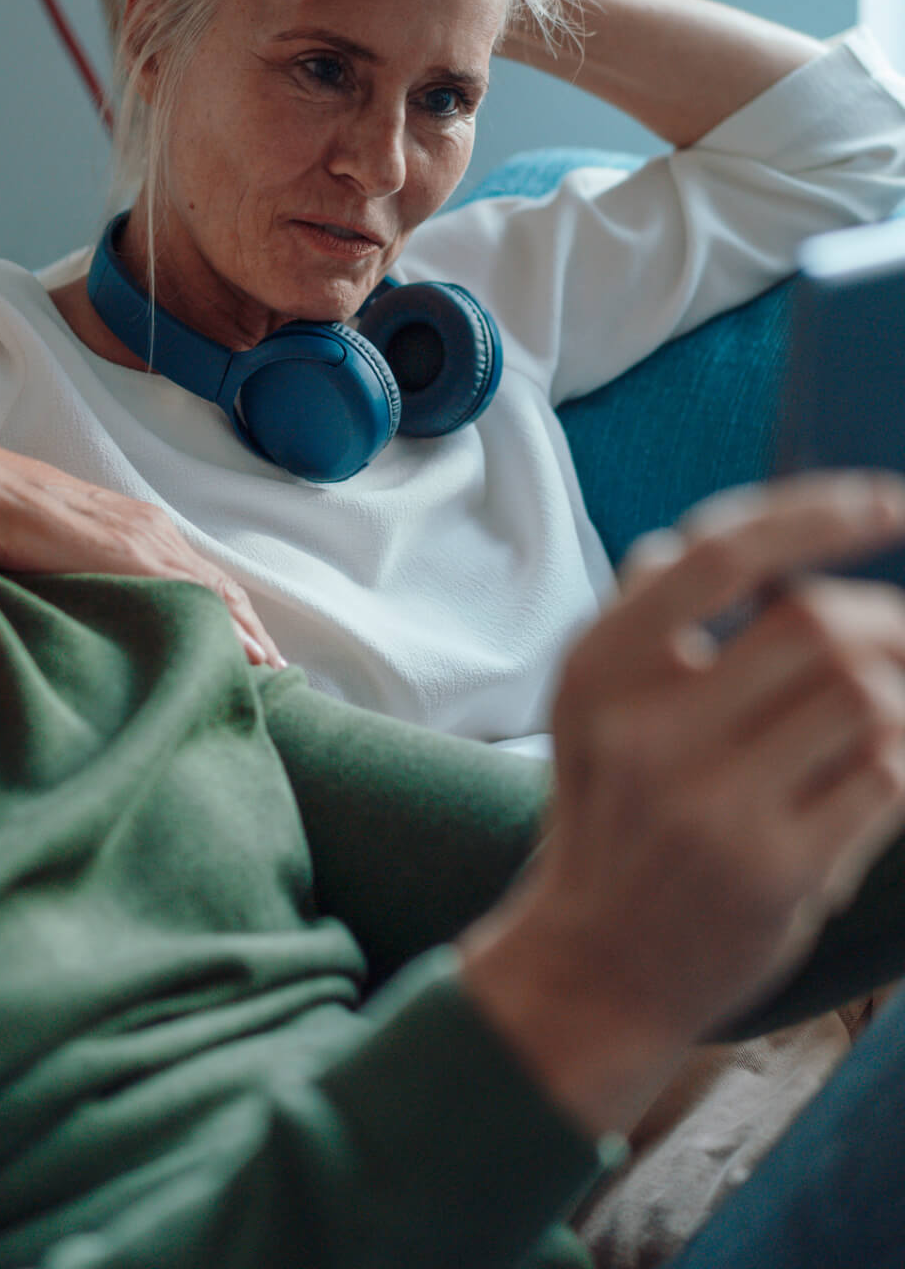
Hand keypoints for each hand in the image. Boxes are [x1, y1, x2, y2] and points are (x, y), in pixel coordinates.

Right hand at [0, 432, 285, 667]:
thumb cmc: (3, 518)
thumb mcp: (56, 550)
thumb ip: (85, 572)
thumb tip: (90, 605)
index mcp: (135, 527)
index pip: (197, 575)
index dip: (227, 610)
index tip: (249, 644)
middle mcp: (152, 530)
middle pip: (219, 585)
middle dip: (250, 626)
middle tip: (275, 667)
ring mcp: (146, 540)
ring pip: (216, 591)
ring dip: (247, 631)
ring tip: (270, 669)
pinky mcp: (133, 556)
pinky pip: (195, 595)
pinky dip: (227, 627)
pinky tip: (246, 654)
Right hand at [460, 472, 904, 1135]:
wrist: (593, 966)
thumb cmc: (611, 821)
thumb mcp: (596, 715)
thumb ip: (647, 629)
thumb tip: (704, 542)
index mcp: (598, 671)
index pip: (716, 557)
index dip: (815, 515)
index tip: (886, 500)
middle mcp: (645, 731)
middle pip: (816, 624)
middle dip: (887, 621)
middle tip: (903, 641)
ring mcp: (711, 805)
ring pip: (868, 700)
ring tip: (896, 709)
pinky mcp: (775, 870)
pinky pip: (887, 780)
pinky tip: (884, 770)